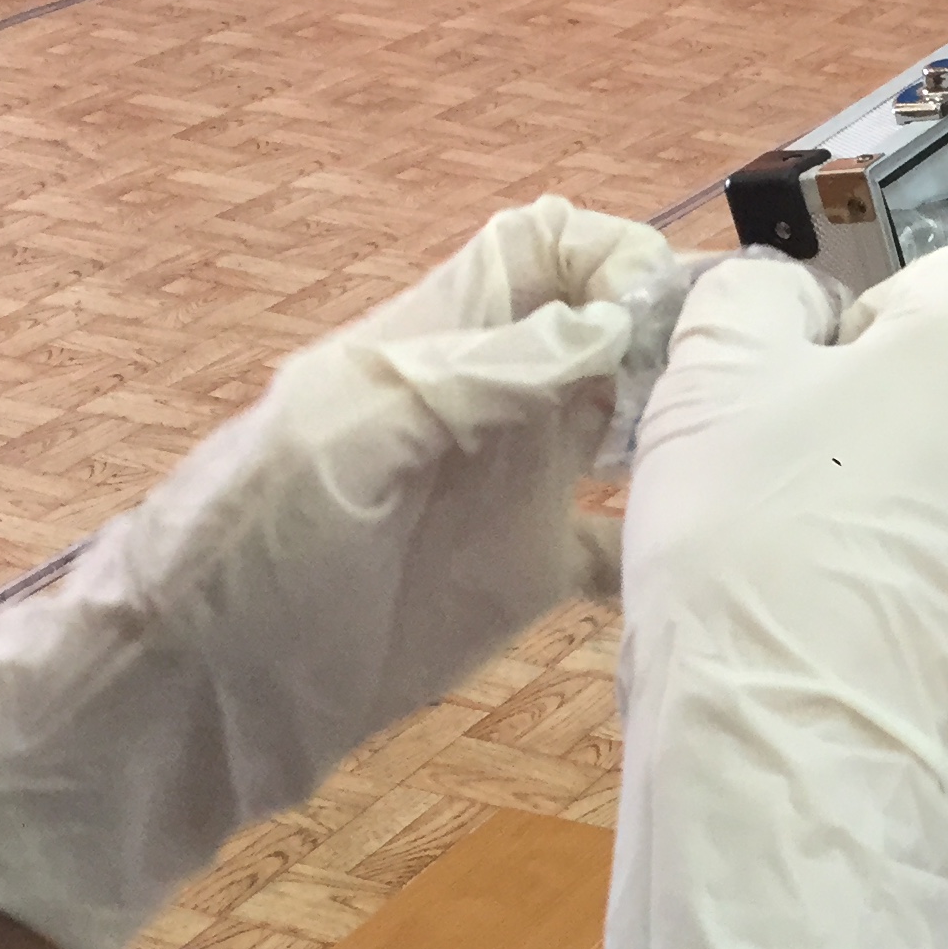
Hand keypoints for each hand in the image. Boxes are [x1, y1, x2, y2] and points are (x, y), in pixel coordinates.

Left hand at [0, 198, 671, 948]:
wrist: (199, 699)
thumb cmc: (249, 548)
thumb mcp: (353, 437)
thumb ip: (478, 377)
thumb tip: (610, 325)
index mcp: (437, 343)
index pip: (544, 249)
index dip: (612, 256)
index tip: (665, 315)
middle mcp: (490, 404)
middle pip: (607, 329)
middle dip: (678, 335)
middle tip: (743, 389)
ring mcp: (512, 493)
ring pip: (630, 426)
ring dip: (689, 428)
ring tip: (748, 460)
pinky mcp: (524, 579)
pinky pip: (620, 546)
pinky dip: (667, 544)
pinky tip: (712, 561)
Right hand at [591, 251, 947, 948]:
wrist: (804, 758)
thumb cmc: (753, 549)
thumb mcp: (709, 379)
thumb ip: (754, 303)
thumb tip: (789, 303)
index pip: (938, 284)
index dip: (854, 326)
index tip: (788, 393)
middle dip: (882, 431)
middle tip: (783, 493)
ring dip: (909, 526)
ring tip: (812, 587)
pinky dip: (931, 617)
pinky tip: (856, 655)